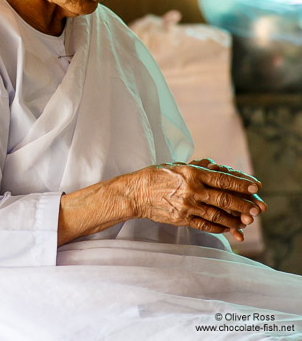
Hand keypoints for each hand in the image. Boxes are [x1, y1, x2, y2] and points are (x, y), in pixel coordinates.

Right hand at [129, 162, 263, 239]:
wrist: (136, 193)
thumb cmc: (156, 175)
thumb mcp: (177, 166)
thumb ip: (197, 169)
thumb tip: (216, 169)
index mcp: (192, 173)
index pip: (222, 179)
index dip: (241, 184)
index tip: (255, 187)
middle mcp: (192, 189)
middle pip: (223, 199)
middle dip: (243, 205)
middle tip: (257, 209)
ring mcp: (187, 206)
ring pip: (217, 214)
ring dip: (234, 219)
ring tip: (245, 222)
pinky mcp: (182, 218)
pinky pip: (204, 225)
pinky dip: (218, 227)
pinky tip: (227, 228)